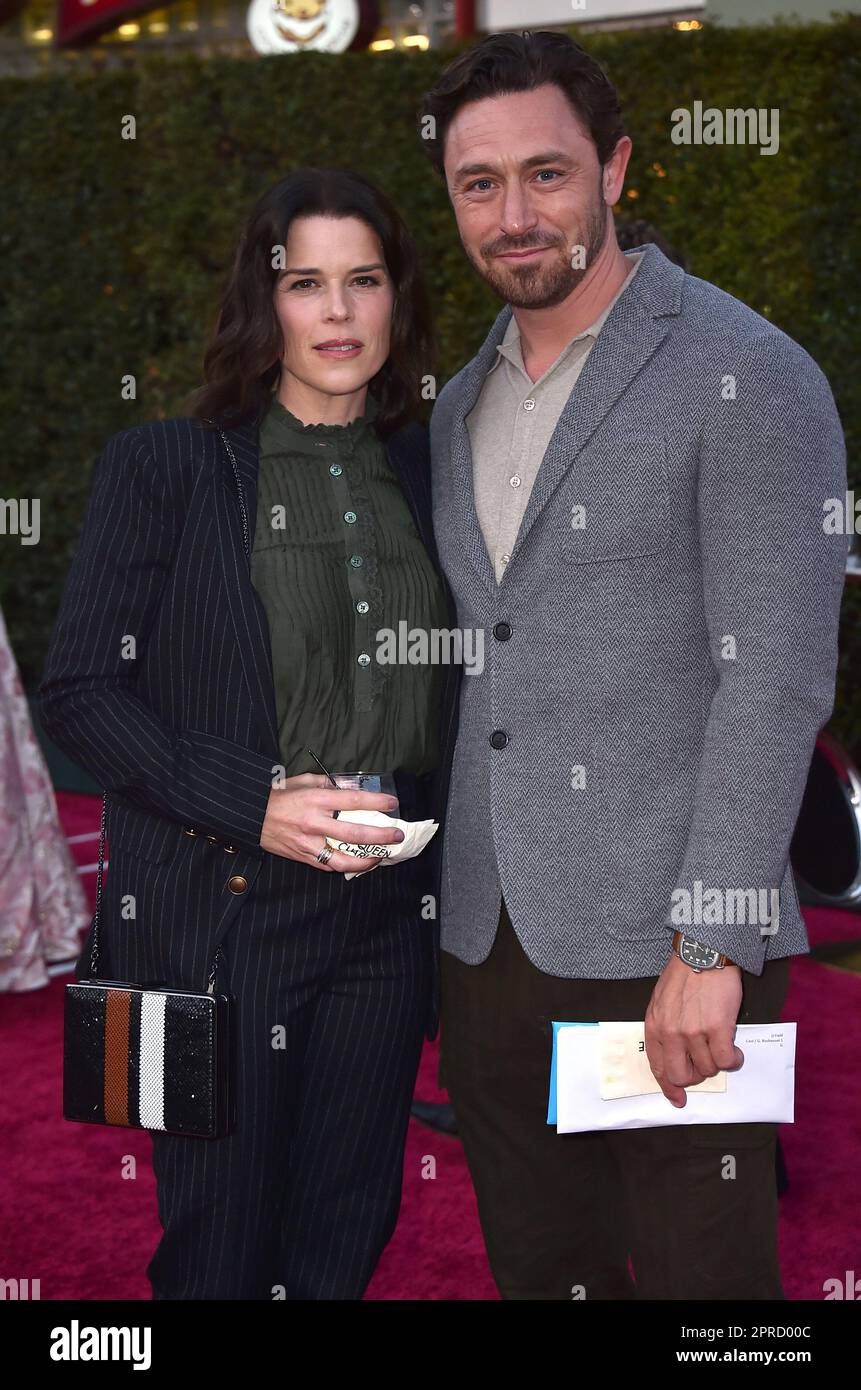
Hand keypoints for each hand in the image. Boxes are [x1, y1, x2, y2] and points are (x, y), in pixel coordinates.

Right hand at [260, 773, 403, 872]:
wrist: (250, 816)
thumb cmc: (277, 795)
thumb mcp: (302, 780)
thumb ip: (329, 783)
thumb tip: (352, 786)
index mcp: (315, 799)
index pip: (352, 800)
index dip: (375, 802)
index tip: (392, 803)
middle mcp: (313, 822)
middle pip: (354, 833)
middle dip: (381, 835)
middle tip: (397, 835)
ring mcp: (308, 843)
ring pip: (344, 859)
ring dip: (366, 860)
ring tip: (381, 857)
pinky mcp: (302, 857)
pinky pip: (328, 866)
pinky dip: (346, 865)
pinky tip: (358, 862)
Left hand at [644, 953, 743, 1106]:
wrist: (703, 953)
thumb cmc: (684, 975)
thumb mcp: (661, 1002)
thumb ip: (664, 1029)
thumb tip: (676, 1056)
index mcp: (655, 1026)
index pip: (658, 1068)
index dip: (669, 1087)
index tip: (678, 1098)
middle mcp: (671, 1033)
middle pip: (681, 1076)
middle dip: (696, 1076)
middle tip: (706, 1064)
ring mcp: (693, 1032)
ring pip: (707, 1069)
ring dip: (718, 1063)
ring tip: (722, 1046)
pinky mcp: (717, 1028)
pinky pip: (726, 1060)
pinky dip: (734, 1059)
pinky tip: (735, 1049)